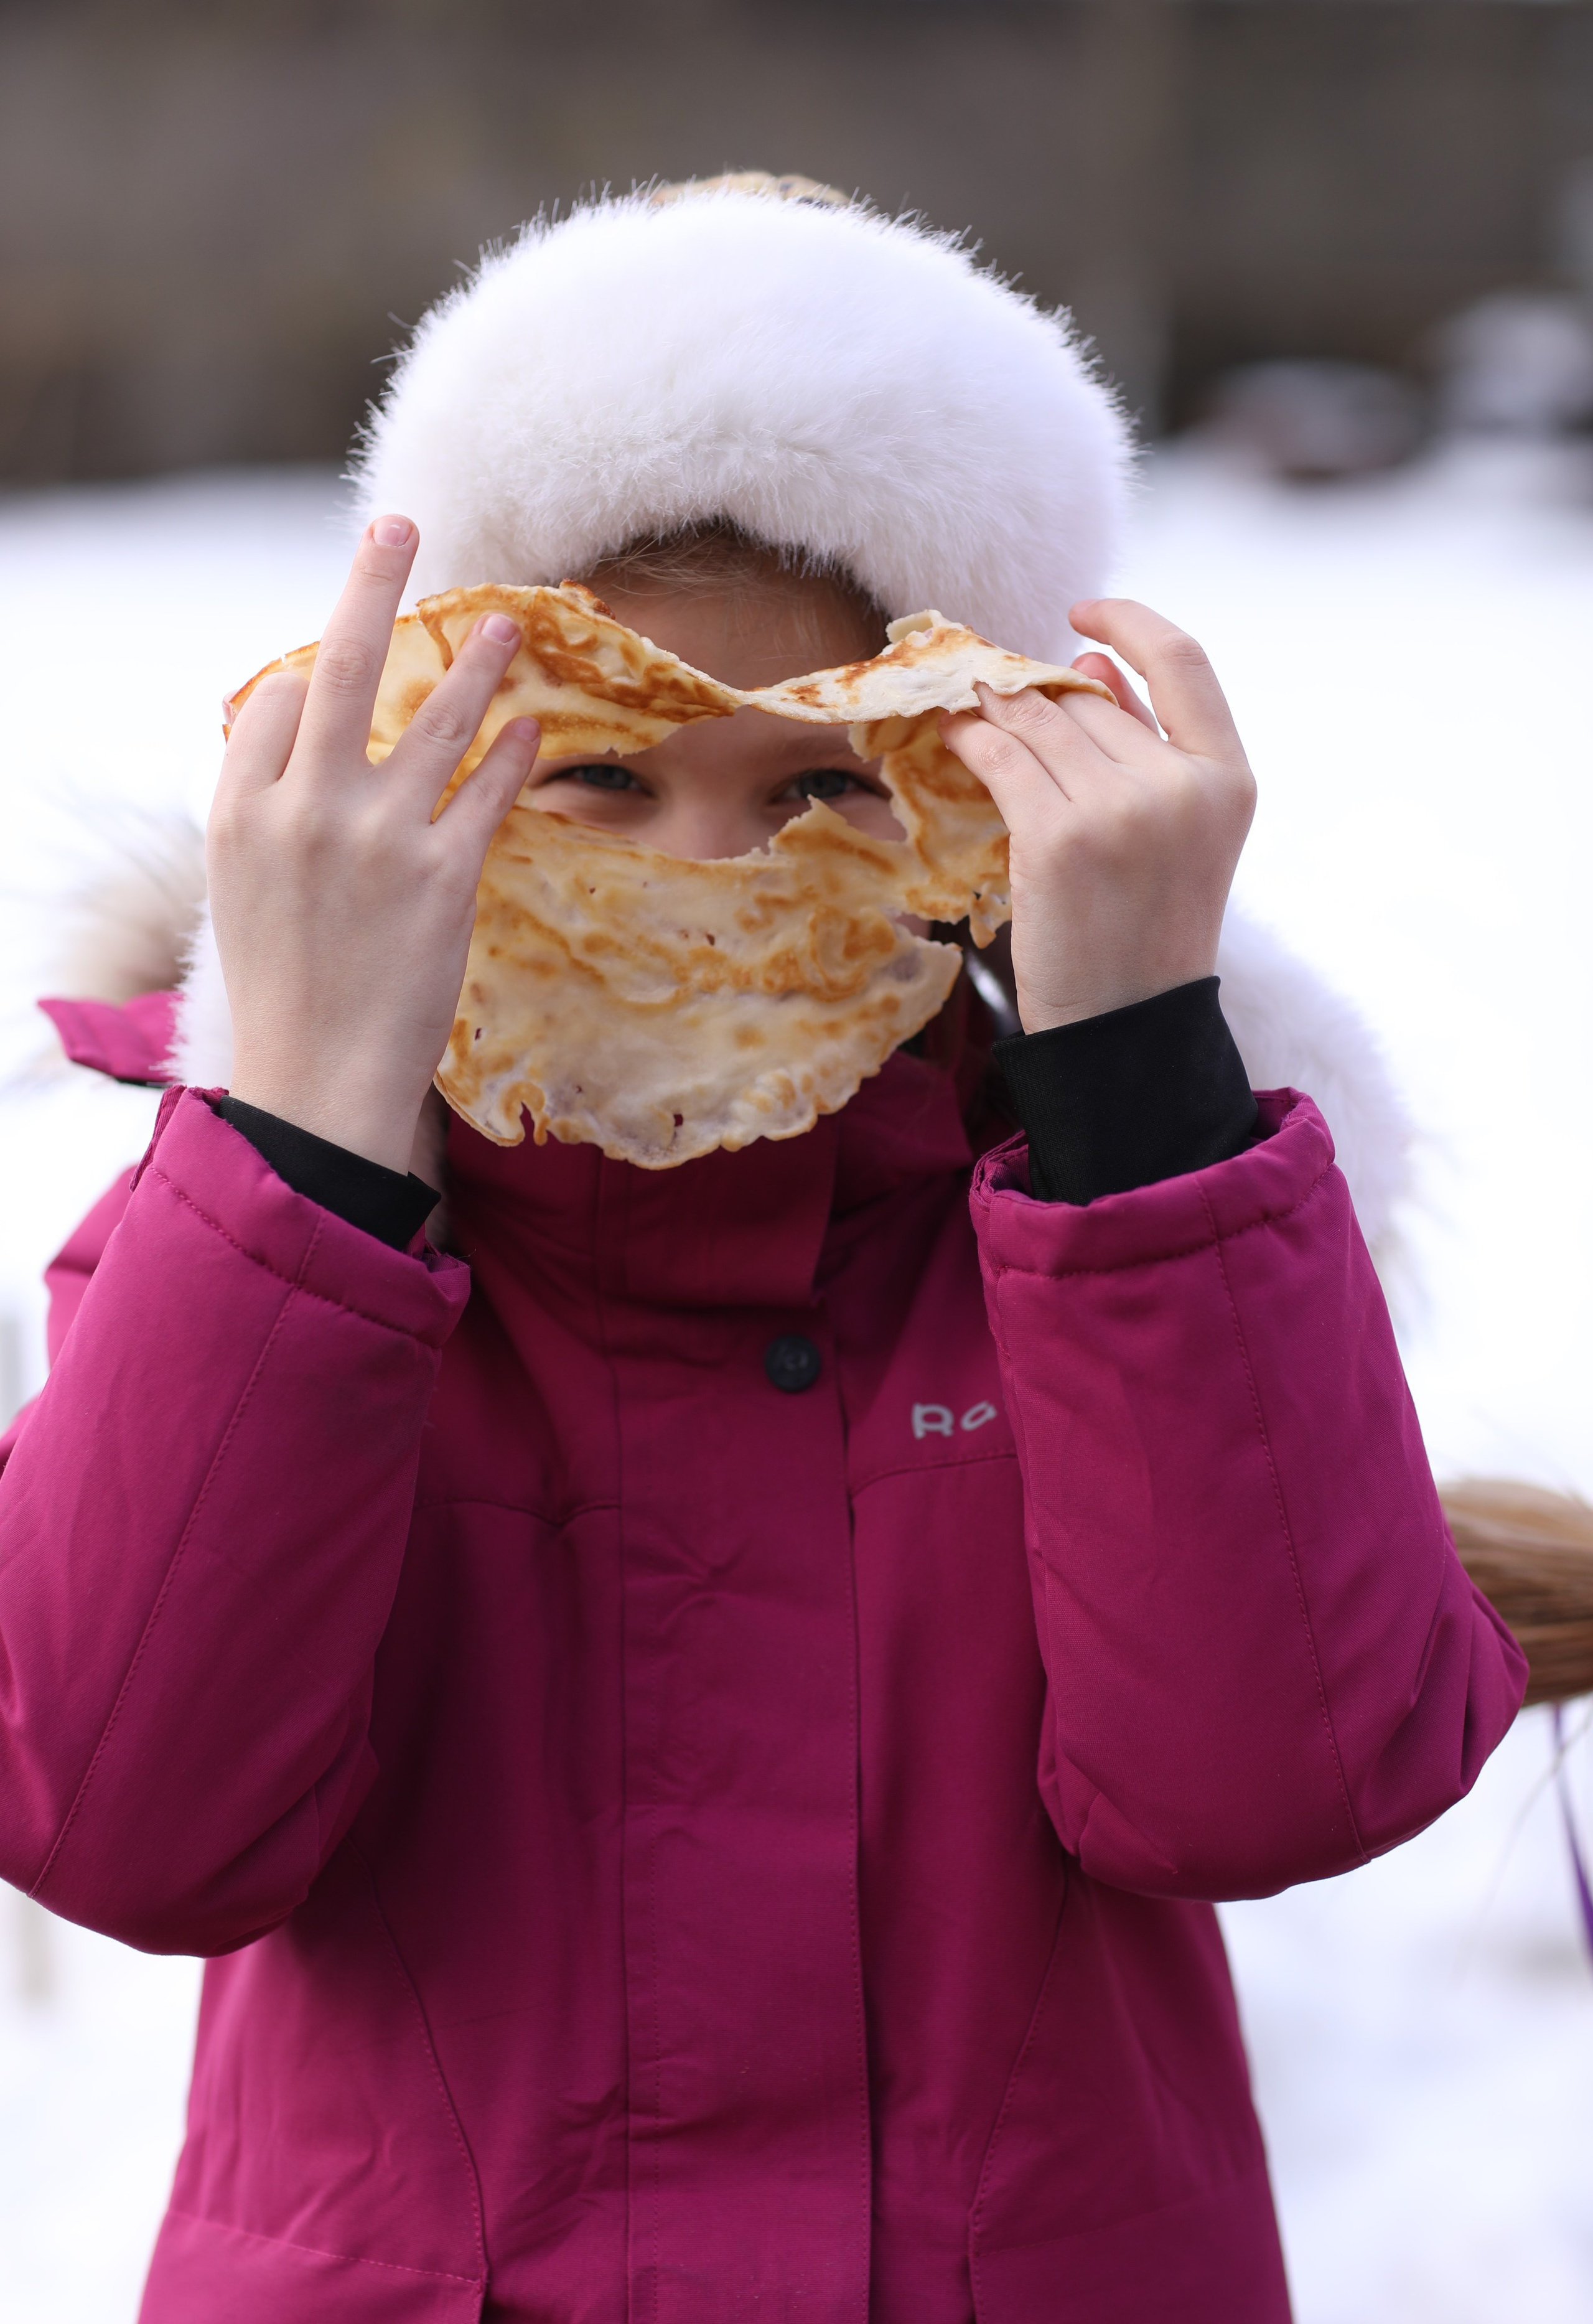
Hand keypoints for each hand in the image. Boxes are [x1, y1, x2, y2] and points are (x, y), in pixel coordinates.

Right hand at [209, 516, 540, 1172]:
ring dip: (477, 663)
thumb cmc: (284, 980)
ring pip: (436, 721)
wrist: (319, 1074)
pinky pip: (489, 792)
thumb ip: (262, 799)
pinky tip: (536, 726)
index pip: (281, 698)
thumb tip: (294, 711)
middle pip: (345, 667)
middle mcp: (307, 810)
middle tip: (401, 523)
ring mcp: (379, 840)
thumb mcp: (240, 883)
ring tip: (507, 622)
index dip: (313, 677)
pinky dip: (515, 753)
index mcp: (243, 809)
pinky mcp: (443, 878)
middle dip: (373, 584)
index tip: (338, 673)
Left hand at [939, 600, 1255, 1033]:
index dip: (1130, 620)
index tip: (1082, 611)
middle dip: (1036, 690)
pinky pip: (1000, 756)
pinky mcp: (1058, 838)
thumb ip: (1143, 744)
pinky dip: (970, 735)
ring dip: (993, 703)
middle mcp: (1181, 785)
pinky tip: (955, 732)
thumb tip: (1086, 662)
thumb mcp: (1176, 831)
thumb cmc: (1144, 930)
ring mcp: (1121, 810)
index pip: (1184, 661)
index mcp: (1228, 777)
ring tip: (963, 700)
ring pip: (1038, 720)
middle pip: (1090, 698)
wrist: (1126, 1026)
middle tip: (991, 685)